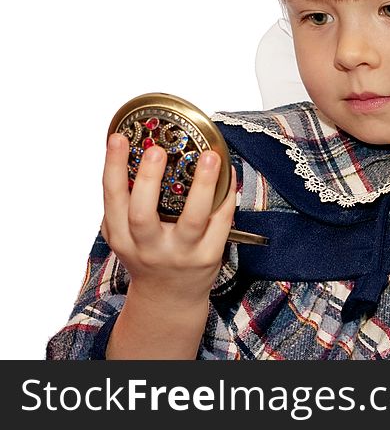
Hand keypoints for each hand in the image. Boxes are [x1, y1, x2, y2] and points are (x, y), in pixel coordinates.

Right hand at [101, 132, 235, 306]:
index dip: (113, 167)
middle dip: (149, 179)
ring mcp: (180, 254)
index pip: (112, 199)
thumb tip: (136, 149)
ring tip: (209, 156)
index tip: (118, 139)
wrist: (169, 299)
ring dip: (202, 185)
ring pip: (191, 220)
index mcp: (121, 237)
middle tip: (157, 149)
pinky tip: (229, 174)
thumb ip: (126, 203)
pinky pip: (220, 223)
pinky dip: (226, 197)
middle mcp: (148, 248)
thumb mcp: (125, 234)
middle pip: (143, 214)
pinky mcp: (208, 258)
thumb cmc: (148, 255)